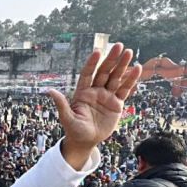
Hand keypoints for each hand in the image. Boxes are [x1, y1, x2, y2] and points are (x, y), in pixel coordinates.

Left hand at [47, 43, 141, 165]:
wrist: (86, 141)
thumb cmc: (74, 130)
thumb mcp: (67, 118)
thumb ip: (61, 104)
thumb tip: (49, 91)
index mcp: (82, 92)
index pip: (87, 74)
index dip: (92, 63)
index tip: (97, 51)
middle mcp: (95, 91)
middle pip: (104, 72)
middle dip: (111, 59)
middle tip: (119, 45)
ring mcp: (106, 96)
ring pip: (116, 78)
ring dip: (122, 66)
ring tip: (129, 52)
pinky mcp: (116, 104)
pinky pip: (124, 90)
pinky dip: (131, 80)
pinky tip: (137, 69)